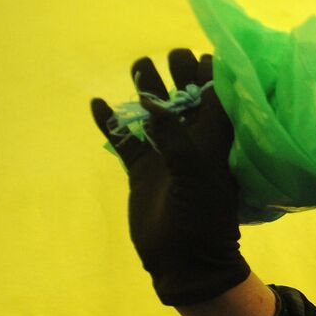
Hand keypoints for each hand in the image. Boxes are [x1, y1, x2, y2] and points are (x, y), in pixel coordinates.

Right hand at [91, 50, 248, 305]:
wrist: (185, 261)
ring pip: (154, 115)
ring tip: (137, 64)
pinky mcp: (142, 170)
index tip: (204, 55)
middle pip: (185, 100)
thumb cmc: (202, 219)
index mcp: (214, 145)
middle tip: (169, 55)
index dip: (214, 79)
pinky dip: (111, 123)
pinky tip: (97, 104)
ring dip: (146, 90)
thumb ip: (176, 140)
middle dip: (179, 75)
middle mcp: (191, 145)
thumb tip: (156, 106)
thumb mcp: (195, 177)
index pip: (218, 102)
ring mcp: (165, 156)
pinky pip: (125, 140)